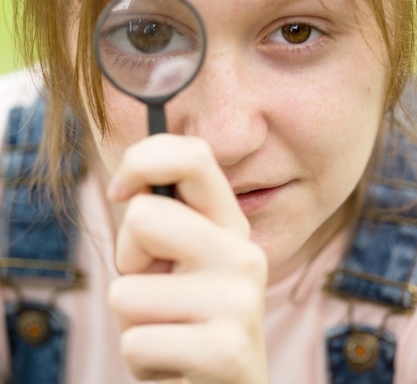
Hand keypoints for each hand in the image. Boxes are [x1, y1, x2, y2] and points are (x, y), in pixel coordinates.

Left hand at [107, 134, 268, 383]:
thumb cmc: (184, 320)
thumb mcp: (175, 262)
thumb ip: (161, 220)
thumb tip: (130, 182)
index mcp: (229, 224)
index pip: (194, 156)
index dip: (143, 160)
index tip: (120, 191)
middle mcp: (244, 253)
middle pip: (143, 217)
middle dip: (128, 258)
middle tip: (154, 288)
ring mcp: (240, 301)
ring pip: (125, 291)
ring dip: (132, 320)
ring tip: (168, 332)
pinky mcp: (226, 351)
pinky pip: (135, 343)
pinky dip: (140, 360)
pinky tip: (175, 364)